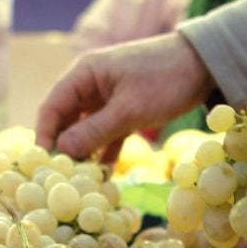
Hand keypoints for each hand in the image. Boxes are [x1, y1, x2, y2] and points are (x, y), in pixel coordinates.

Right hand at [36, 32, 216, 161]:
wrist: (203, 66)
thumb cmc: (165, 80)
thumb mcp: (129, 109)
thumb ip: (95, 130)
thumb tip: (62, 150)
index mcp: (84, 74)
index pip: (52, 106)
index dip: (44, 135)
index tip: (43, 164)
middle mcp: (91, 85)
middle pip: (67, 120)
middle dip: (65, 148)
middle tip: (64, 179)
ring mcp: (108, 98)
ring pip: (87, 129)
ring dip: (86, 153)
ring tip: (83, 182)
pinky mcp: (125, 110)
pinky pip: (107, 134)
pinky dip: (106, 151)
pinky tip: (105, 174)